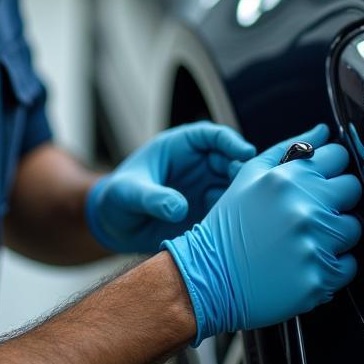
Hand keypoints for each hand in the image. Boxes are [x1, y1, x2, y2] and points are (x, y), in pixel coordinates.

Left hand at [86, 122, 256, 253]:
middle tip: (247, 185)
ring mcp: (205, 188)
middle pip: (229, 160)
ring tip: (241, 209)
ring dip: (240, 194)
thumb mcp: (129, 194)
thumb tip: (178, 208)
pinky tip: (232, 227)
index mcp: (179, 146)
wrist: (115, 225)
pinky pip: (228, 210)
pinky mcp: (207, 211)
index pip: (211, 136)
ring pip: (233, 186)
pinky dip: (234, 216)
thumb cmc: (118, 198)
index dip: (230, 141)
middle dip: (240, 170)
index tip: (244, 153)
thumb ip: (152, 198)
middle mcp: (198, 165)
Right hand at [162, 123, 361, 344]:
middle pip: (353, 190)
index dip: (332, 168)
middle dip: (338, 199)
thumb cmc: (231, 223)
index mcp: (287, 178)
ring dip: (336, 234)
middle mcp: (304, 207)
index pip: (339, 156)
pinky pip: (348, 266)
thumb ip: (289, 148)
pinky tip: (305, 262)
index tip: (322, 180)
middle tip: (314, 212)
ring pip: (353, 229)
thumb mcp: (250, 175)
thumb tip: (323, 130)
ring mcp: (313, 244)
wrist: (210, 276)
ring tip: (305, 240)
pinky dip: (333, 266)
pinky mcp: (318, 278)